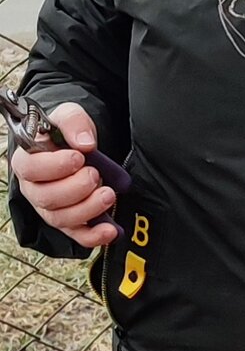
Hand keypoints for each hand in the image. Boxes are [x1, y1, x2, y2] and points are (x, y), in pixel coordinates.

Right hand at [9, 103, 119, 247]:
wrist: (77, 144)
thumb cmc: (65, 130)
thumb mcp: (69, 114)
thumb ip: (74, 122)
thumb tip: (85, 143)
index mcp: (27, 160)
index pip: (30, 169)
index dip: (54, 166)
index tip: (78, 158)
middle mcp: (34, 188)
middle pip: (46, 198)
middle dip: (75, 189)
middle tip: (95, 175)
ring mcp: (50, 207)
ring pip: (61, 219)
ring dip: (88, 209)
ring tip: (108, 194)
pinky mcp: (68, 221)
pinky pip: (77, 235)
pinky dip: (94, 236)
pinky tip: (111, 231)